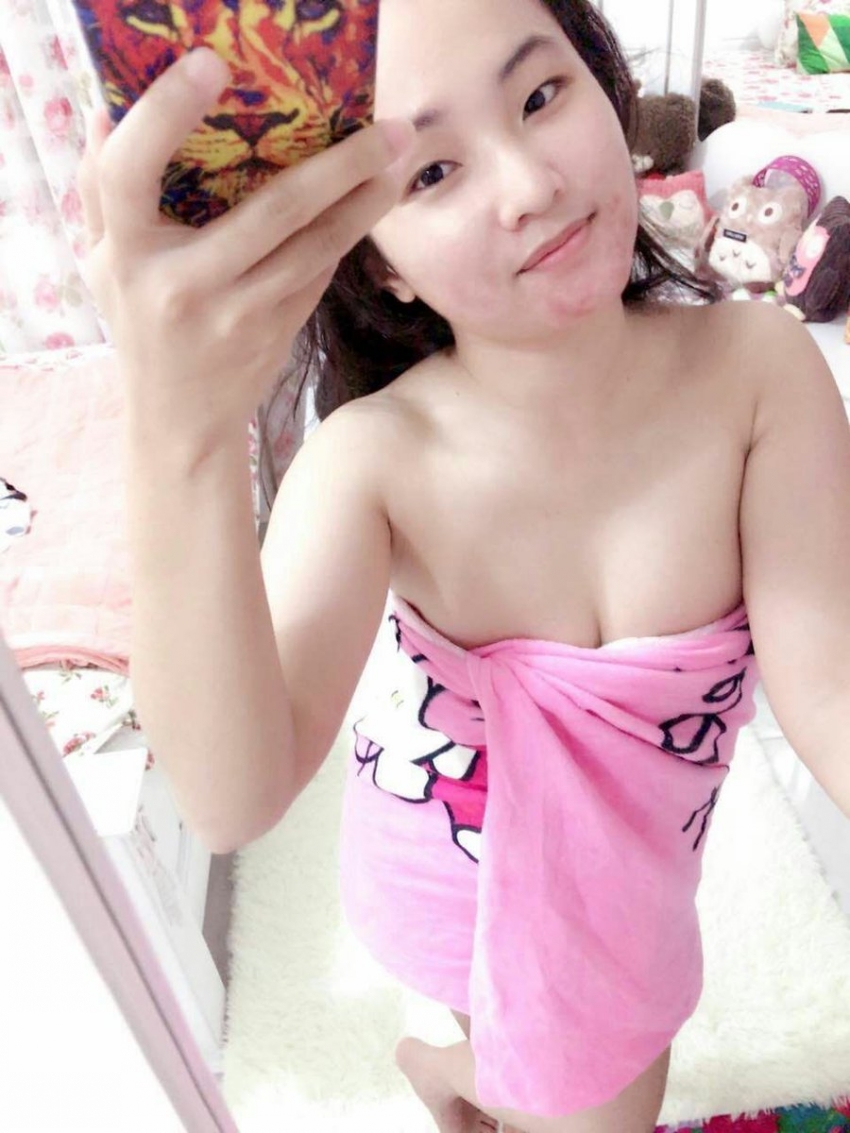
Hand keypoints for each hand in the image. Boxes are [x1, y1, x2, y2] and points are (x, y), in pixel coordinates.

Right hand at [76, 48, 414, 438]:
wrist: (181, 420)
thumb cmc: (140, 323)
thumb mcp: (105, 261)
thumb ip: (101, 189)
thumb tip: (109, 110)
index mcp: (126, 255)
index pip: (130, 172)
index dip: (165, 114)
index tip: (211, 65)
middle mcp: (183, 285)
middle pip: (271, 211)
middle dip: (338, 164)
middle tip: (386, 127)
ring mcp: (237, 314)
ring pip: (313, 248)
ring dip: (363, 203)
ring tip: (398, 160)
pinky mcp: (276, 333)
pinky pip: (317, 274)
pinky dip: (343, 236)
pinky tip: (371, 203)